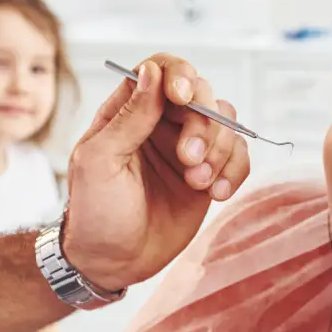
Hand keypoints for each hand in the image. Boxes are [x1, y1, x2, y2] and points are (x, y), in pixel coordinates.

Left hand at [62, 55, 251, 290]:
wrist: (113, 262)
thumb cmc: (95, 212)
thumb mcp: (100, 161)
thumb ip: (128, 116)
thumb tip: (151, 70)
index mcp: (128, 111)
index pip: (161, 69)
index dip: (179, 75)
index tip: (182, 97)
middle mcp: (160, 123)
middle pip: (200, 94)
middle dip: (202, 124)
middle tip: (188, 160)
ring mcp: (186, 148)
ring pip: (224, 123)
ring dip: (219, 151)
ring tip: (197, 183)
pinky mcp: (207, 175)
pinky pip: (237, 156)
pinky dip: (234, 171)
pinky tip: (217, 194)